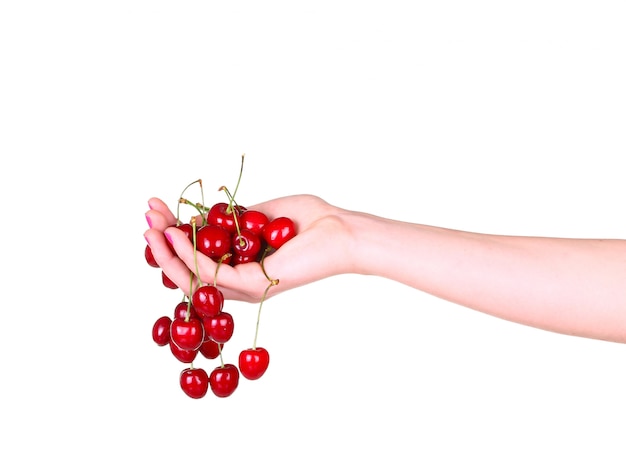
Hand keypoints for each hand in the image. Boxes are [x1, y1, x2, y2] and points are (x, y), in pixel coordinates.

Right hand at [144, 194, 353, 301]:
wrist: (341, 231)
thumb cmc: (308, 221)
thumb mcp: (259, 214)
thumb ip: (229, 220)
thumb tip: (198, 217)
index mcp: (241, 268)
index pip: (196, 260)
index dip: (173, 238)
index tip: (158, 211)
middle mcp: (240, 283)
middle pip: (188, 271)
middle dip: (162, 244)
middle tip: (146, 217)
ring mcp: (245, 287)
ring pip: (192, 275)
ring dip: (166, 250)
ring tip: (149, 224)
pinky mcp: (253, 284)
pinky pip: (210, 272)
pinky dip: (187, 254)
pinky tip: (174, 233)